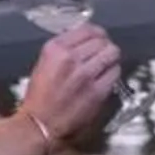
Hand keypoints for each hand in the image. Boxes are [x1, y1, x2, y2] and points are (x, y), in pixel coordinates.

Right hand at [22, 22, 120, 145]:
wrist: (39, 125)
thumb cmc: (40, 98)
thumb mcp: (44, 64)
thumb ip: (64, 50)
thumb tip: (85, 42)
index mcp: (55, 49)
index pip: (87, 29)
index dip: (97, 33)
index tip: (99, 37)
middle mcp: (70, 58)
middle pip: (102, 40)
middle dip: (105, 46)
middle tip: (104, 53)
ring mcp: (85, 74)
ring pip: (111, 53)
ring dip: (111, 58)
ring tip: (106, 65)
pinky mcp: (97, 91)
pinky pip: (114, 73)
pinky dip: (113, 73)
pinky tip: (106, 78)